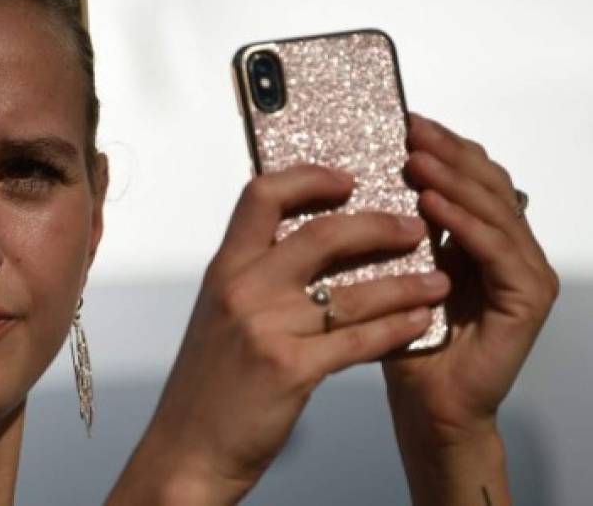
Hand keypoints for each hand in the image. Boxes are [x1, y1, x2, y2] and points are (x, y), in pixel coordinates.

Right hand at [108, 164, 450, 504]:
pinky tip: (420, 322)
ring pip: (353, 291)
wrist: (187, 449)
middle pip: (323, 234)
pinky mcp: (291, 369)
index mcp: (224, 269)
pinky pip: (358, 340)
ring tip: (439, 281)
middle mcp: (243, 288)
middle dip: (379, 226)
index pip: (262, 196)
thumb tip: (301, 245)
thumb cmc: (206, 385)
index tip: (347, 180)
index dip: (309, 178)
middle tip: (414, 228)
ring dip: (405, 283)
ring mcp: (266, 328)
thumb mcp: (218, 314)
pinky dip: (396, 328)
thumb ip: (253, 277)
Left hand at [383, 114, 557, 504]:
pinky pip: (496, 250)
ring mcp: (524, 271)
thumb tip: (350, 169)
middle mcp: (508, 246)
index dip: (442, 145)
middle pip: (486, 182)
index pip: (468, 175)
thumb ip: (388, 223)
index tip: (405, 121)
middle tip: (412, 129)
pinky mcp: (527, 299)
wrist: (426, 403)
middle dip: (447, 151)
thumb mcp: (389, 266)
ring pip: (493, 209)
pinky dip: (465, 224)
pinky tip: (434, 205)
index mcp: (479, 234)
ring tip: (418, 158)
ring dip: (454, 180)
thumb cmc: (403, 337)